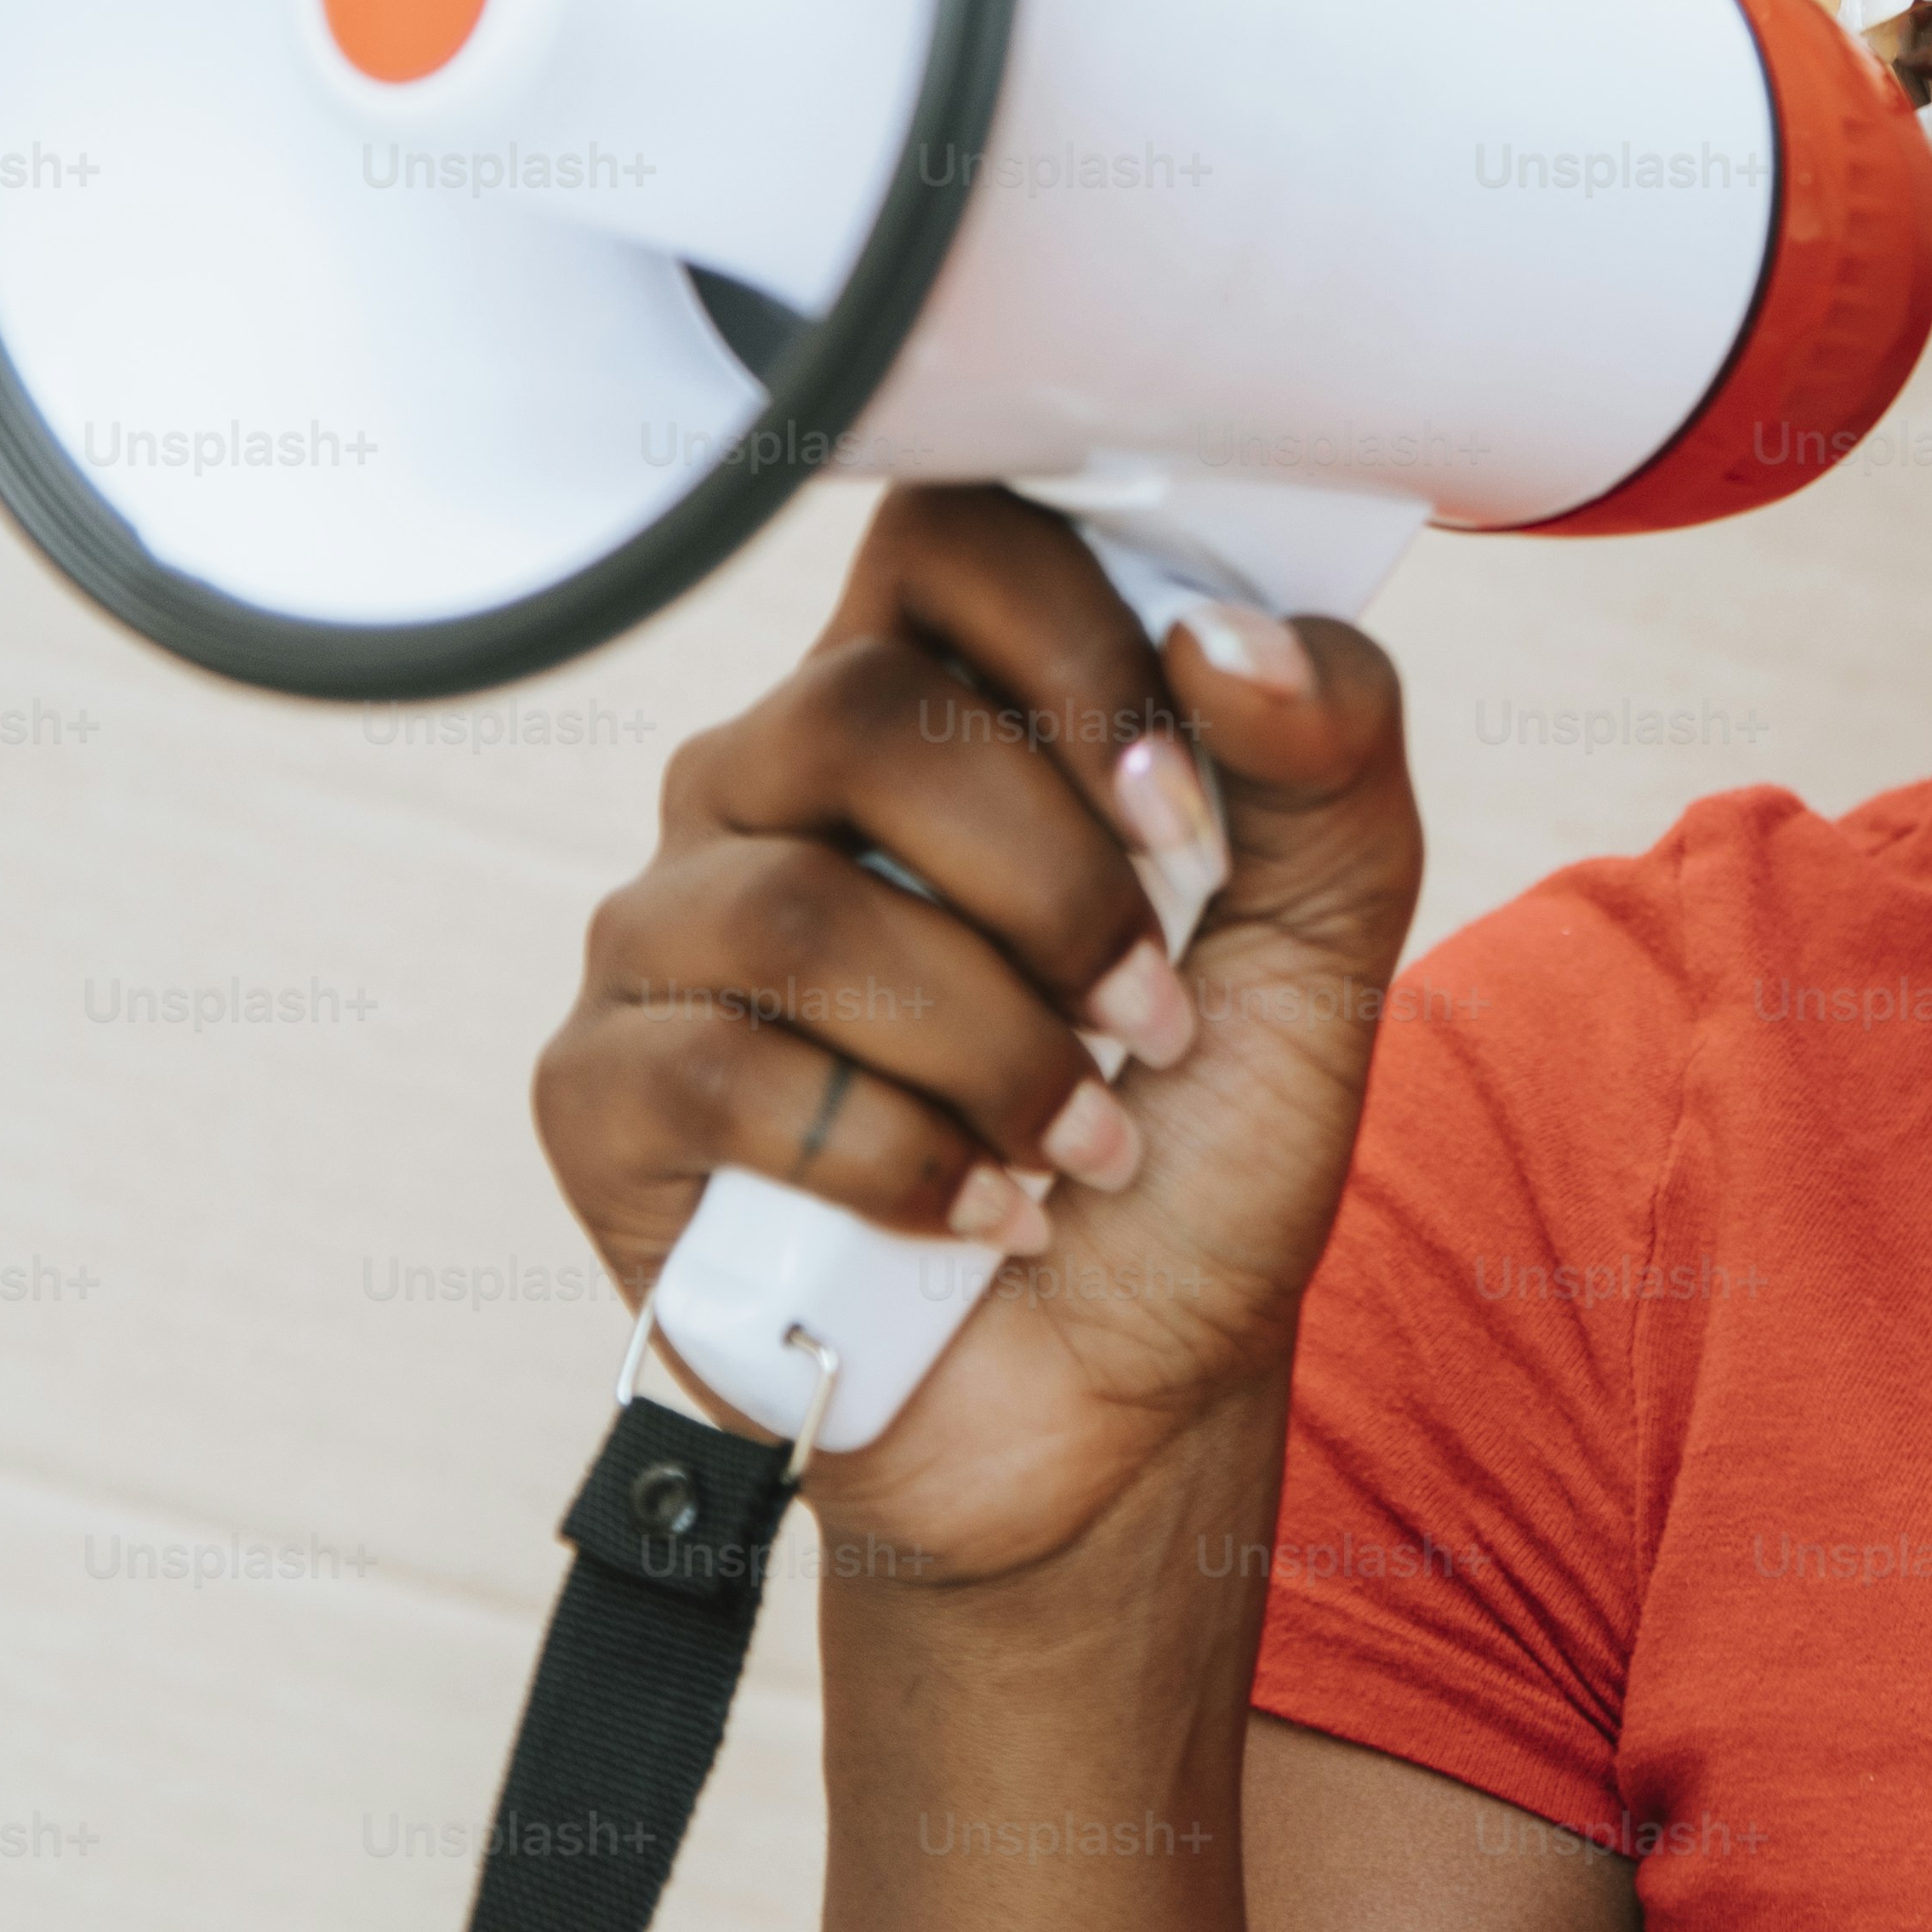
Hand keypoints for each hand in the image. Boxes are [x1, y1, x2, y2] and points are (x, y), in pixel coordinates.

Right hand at [535, 487, 1426, 1587]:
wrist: (1122, 1400)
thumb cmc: (1199, 1142)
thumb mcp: (1327, 938)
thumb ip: (1328, 750)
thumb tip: (1225, 630)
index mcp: (936, 706)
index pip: (946, 531)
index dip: (1075, 651)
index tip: (1185, 816)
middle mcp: (774, 786)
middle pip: (858, 710)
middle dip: (1052, 885)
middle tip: (1152, 1018)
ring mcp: (669, 931)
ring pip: (796, 902)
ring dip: (992, 1043)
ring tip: (1083, 1141)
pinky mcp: (603, 1090)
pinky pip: (717, 1067)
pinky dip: (899, 1160)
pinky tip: (982, 1213)